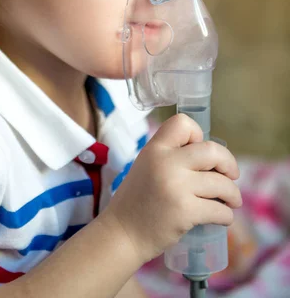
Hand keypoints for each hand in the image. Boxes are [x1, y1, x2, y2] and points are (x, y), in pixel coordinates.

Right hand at [105, 113, 241, 265]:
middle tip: (231, 175)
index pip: (183, 123)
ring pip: (222, 183)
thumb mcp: (147, 165)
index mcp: (155, 148)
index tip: (201, 155)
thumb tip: (212, 158)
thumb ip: (171, 156)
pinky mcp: (185, 211)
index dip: (198, 134)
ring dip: (233, 194)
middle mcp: (166, 162)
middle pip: (212, 151)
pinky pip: (220, 210)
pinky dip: (226, 216)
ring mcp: (176, 187)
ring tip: (230, 201)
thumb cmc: (138, 200)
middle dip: (229, 164)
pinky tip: (222, 218)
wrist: (122, 233)